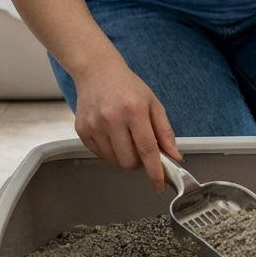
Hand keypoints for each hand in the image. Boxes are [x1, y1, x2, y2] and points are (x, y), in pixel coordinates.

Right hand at [71, 54, 180, 191]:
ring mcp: (94, 126)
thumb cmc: (129, 87)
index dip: (154, 170)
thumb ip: (165, 132)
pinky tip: (113, 136)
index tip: (158, 184)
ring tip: (127, 140)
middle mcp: (112, 119)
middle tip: (143, 152)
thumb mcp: (153, 104)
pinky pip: (99, 154)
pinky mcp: (81, 130)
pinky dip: (110, 152)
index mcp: (134, 111)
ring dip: (124, 158)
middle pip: (128, 160)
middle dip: (139, 164)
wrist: (97, 72)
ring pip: (113, 160)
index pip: (147, 149)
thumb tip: (174, 157)